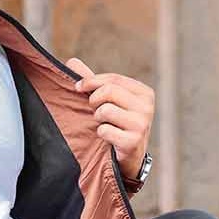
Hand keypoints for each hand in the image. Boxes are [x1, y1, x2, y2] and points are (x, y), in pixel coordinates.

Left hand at [67, 57, 154, 179]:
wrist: (129, 157)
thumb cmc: (117, 124)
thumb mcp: (108, 100)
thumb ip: (92, 82)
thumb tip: (72, 61)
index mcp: (144, 92)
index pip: (113, 79)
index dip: (91, 81)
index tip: (78, 87)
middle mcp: (147, 107)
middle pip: (109, 91)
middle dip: (94, 100)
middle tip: (93, 109)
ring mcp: (142, 124)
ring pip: (106, 110)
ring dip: (98, 118)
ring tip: (103, 123)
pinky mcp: (134, 141)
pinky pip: (105, 130)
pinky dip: (101, 133)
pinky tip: (108, 138)